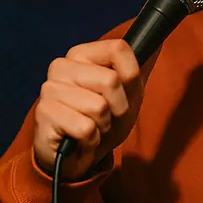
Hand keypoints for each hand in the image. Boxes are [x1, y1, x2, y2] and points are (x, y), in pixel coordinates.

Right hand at [33, 39, 159, 180]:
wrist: (76, 157)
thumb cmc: (102, 121)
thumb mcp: (128, 95)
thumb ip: (139, 70)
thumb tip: (158, 44)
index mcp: (80, 54)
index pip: (118, 49)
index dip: (131, 76)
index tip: (123, 92)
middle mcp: (61, 66)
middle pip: (111, 80)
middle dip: (118, 107)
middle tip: (106, 116)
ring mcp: (49, 89)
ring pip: (99, 106)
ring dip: (104, 125)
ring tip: (93, 127)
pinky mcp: (44, 113)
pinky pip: (86, 128)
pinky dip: (91, 139)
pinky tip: (81, 139)